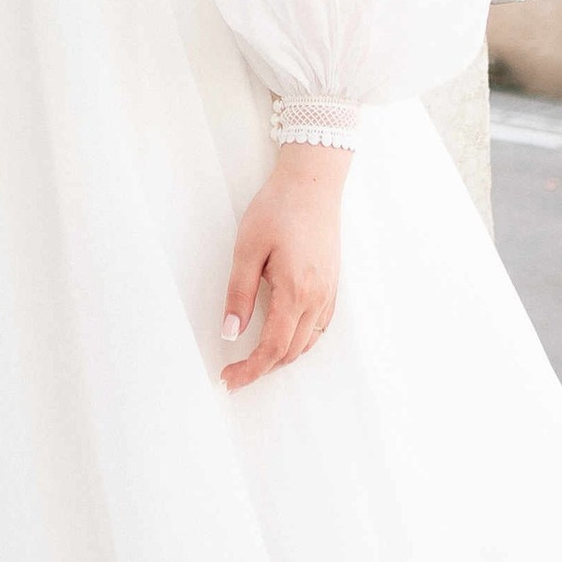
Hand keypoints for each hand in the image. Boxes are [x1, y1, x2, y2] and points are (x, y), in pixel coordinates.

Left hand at [220, 148, 347, 389]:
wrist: (312, 183)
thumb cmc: (278, 209)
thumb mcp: (247, 249)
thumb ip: (239, 294)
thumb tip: (231, 333)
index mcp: (295, 291)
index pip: (272, 348)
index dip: (250, 370)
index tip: (229, 379)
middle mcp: (317, 298)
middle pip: (290, 352)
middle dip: (262, 368)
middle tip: (234, 373)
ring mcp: (329, 293)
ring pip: (307, 343)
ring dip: (281, 357)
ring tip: (254, 359)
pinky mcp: (332, 285)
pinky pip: (319, 327)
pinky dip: (299, 341)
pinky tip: (282, 336)